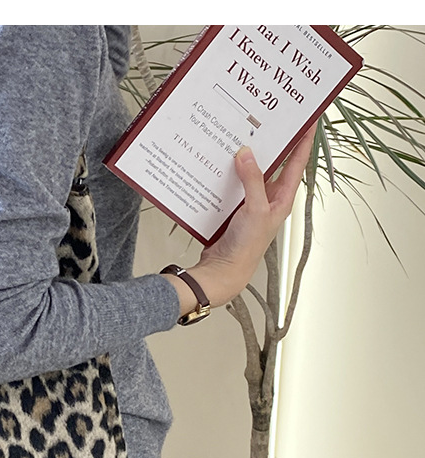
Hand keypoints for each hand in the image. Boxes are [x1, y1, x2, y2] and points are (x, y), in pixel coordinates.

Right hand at [164, 124, 315, 312]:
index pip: (297, 161)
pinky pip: (233, 182)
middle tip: (268, 117)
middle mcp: (269, 197)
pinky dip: (227, 171)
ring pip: (250, 170)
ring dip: (245, 156)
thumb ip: (252, 181)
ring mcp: (251, 201)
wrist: (225, 269)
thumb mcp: (255, 210)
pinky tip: (219, 162)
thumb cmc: (247, 248)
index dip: (305, 138)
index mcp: (283, 197)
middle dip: (272, 141)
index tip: (309, 116)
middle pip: (274, 161)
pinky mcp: (233, 206)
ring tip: (240, 134)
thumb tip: (246, 154)